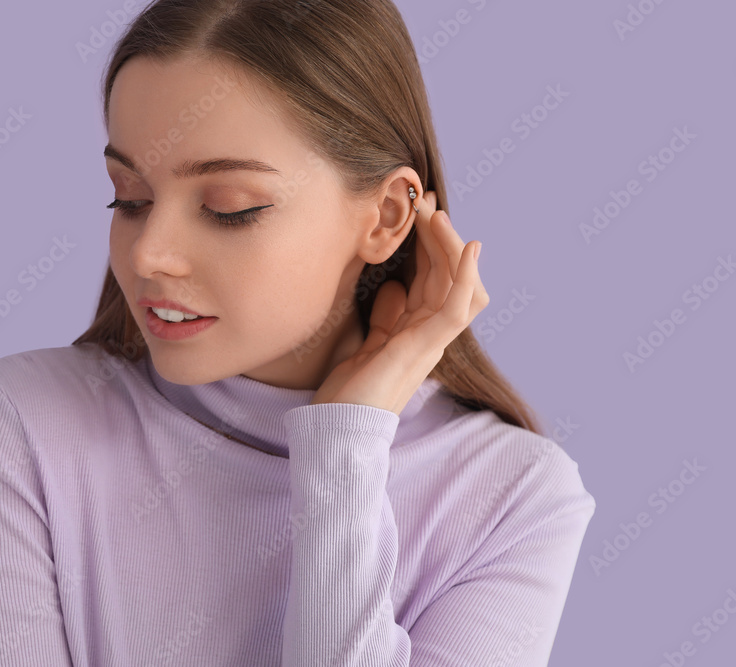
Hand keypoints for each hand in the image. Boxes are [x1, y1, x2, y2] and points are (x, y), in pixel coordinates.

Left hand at [310, 191, 488, 414]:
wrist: (338, 430)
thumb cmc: (348, 393)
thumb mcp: (366, 344)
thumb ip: (385, 318)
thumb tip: (393, 287)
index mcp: (415, 332)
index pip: (432, 280)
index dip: (429, 246)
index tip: (418, 215)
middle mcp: (428, 335)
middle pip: (447, 277)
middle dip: (440, 238)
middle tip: (426, 204)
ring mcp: (429, 342)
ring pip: (456, 285)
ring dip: (449, 246)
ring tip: (436, 215)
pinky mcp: (424, 348)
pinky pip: (457, 308)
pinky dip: (466, 277)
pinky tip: (468, 249)